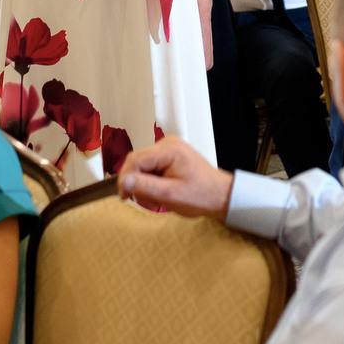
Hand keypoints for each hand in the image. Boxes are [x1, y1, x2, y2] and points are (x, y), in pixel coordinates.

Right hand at [117, 139, 233, 219]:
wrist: (220, 195)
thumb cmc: (201, 196)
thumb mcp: (170, 195)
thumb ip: (145, 187)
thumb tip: (123, 181)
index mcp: (169, 150)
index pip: (135, 160)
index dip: (125, 179)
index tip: (125, 197)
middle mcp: (168, 143)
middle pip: (137, 161)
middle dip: (136, 182)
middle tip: (142, 200)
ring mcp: (169, 148)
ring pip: (142, 165)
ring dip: (143, 182)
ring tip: (155, 198)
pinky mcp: (169, 155)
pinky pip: (150, 166)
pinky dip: (150, 180)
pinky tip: (160, 191)